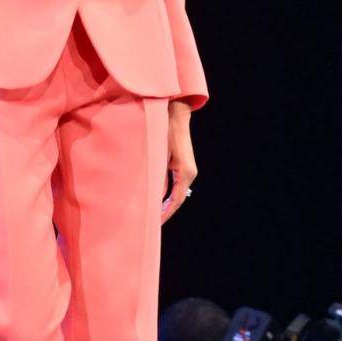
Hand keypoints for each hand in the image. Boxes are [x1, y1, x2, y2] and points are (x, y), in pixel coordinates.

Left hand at [161, 99, 196, 223]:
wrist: (176, 117)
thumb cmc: (165, 133)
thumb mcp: (158, 156)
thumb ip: (157, 176)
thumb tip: (152, 196)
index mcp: (185, 173)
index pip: (176, 200)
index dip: (165, 213)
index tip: (155, 223)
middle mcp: (189, 173)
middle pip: (178, 199)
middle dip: (166, 211)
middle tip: (152, 223)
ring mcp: (188, 170)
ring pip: (178, 192)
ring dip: (166, 203)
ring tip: (154, 215)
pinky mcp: (184, 166)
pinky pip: (177, 185)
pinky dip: (168, 194)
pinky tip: (158, 199)